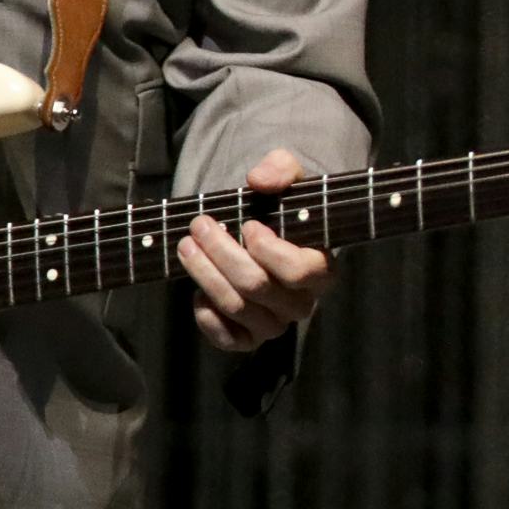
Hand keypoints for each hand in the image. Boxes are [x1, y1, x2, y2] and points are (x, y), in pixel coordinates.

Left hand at [179, 148, 332, 352]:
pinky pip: (227, 338)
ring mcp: (275, 324)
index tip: (247, 224)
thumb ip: (280, 169)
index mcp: (321, 269)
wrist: (267, 236)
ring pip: (236, 307)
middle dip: (221, 252)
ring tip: (186, 247)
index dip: (268, 249)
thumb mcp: (287, 178)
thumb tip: (259, 181)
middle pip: (257, 286)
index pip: (298, 270)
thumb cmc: (280, 208)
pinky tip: (197, 291)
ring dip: (205, 274)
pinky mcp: (250, 338)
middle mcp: (302, 303)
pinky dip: (207, 316)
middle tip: (198, 225)